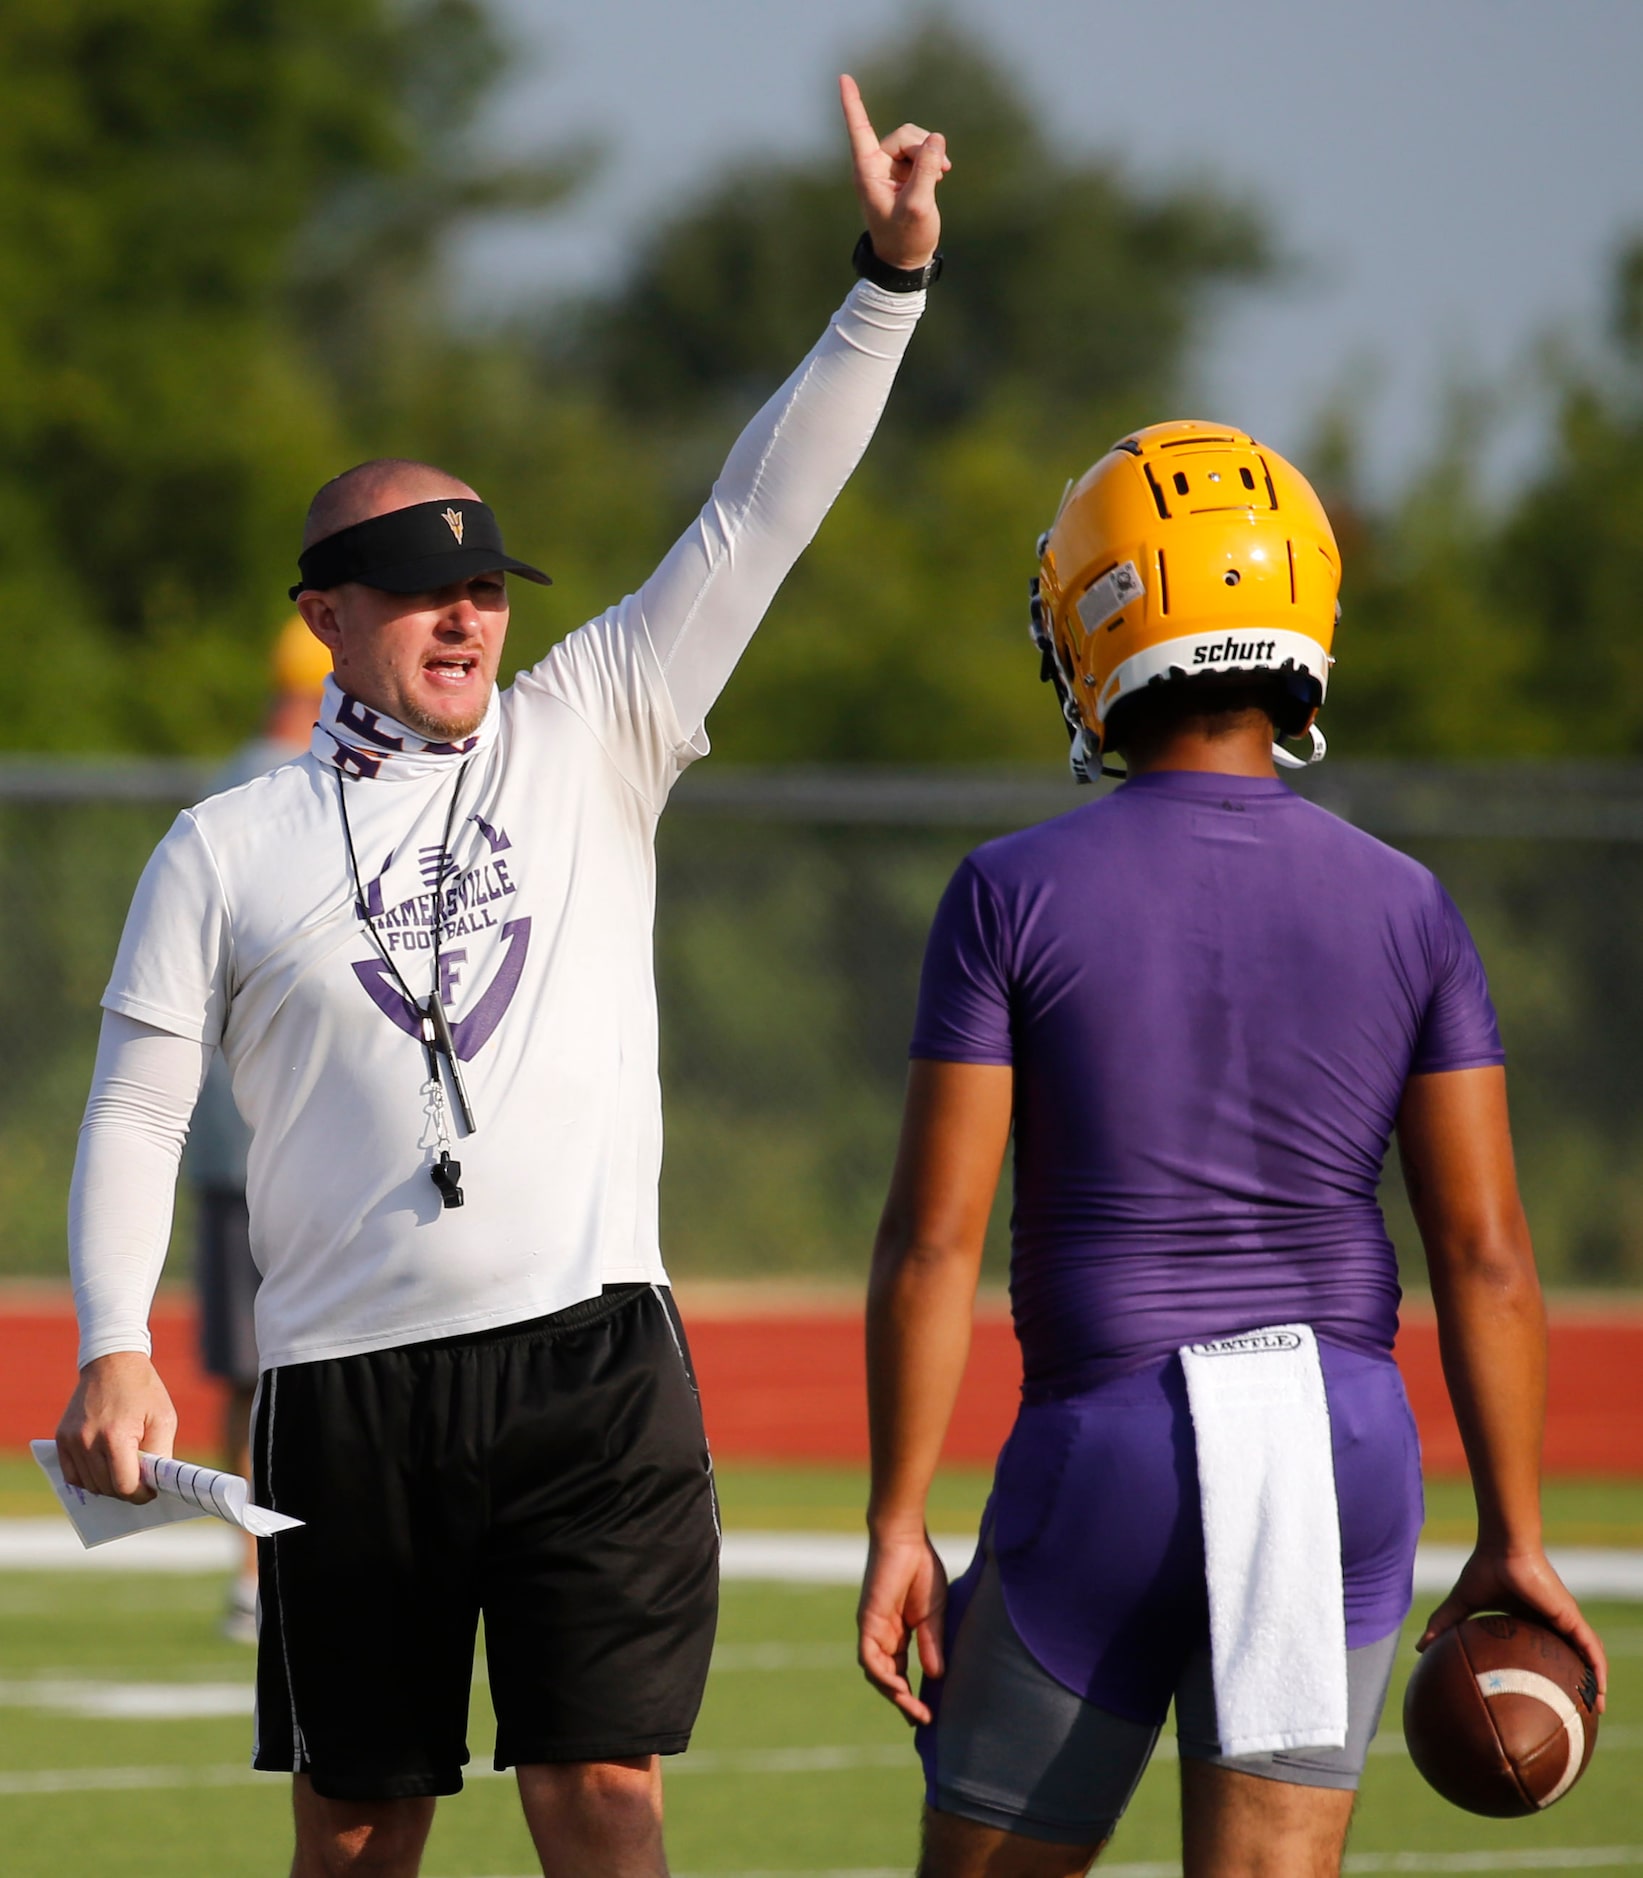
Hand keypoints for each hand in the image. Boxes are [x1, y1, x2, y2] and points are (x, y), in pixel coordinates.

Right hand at [56, 1351, 177, 1502]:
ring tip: (126, 1472)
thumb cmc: (143, 1390)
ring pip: (89, 1485)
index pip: (125, 1485)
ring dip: (108, 1486)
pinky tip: (105, 1469)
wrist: (112, 1362)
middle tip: (142, 1483)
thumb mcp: (164, 1418)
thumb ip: (160, 1454)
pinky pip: (72, 1475)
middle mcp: (87, 1440)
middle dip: (127, 1491)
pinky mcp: (61, 1438)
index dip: (141, 1494)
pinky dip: (88, 1479)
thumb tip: (155, 1484)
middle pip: (106, 1488)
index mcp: (115, 1436)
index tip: (152, 1491)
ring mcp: (70, 1440)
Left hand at [839, 74, 948, 271]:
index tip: (843, 78)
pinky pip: (920, 153)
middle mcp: (875, 166)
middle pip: (903, 135)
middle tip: (942, 171)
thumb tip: (936, 138)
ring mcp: (889, 169)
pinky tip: (941, 175)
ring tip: (944, 174)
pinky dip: (933, 160)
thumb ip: (927, 170)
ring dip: (931, 154)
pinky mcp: (903, 174)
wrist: (906, 261)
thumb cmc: (905, 238)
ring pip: (914, 142)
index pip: (860, 130)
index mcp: (868, 172)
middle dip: (924, 148)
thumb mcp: (919, 205)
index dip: (852, 104)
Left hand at [857, 1529, 948, 1724]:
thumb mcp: (934, 1614)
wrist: (906, 1540)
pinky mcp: (867, 1621)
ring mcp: (873, 1629)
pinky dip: (882, 1674)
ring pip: (876, 1672)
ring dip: (893, 1693)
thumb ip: (932, 1643)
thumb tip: (935, 1676)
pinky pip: (869, 1656)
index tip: (927, 1715)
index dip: (911, 1694)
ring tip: (914, 1710)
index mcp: (898, 1633)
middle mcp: (882, 1635)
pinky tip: (899, 1687)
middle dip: (903, 1701)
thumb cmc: (921, 1570)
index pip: (900, 1672)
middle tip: (922, 1719)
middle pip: (887, 1677)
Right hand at [1418, 1543, 1607, 1712]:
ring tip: (1595, 1707)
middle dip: (1577, 1681)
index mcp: (1530, 1618)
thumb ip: (1444, 1624)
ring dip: (1594, 1681)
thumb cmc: (1484, 1569)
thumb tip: (1419, 1646)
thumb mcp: (1462, 1604)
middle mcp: (1551, 1621)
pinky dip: (1598, 1670)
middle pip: (1570, 1656)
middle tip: (1576, 1709)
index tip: (1548, 1695)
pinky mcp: (1571, 1617)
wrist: (1503, 1548)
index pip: (1544, 1649)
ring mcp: (1564, 1620)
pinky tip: (1598, 1692)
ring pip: (1587, 1656)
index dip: (1550, 1671)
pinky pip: (1592, 1649)